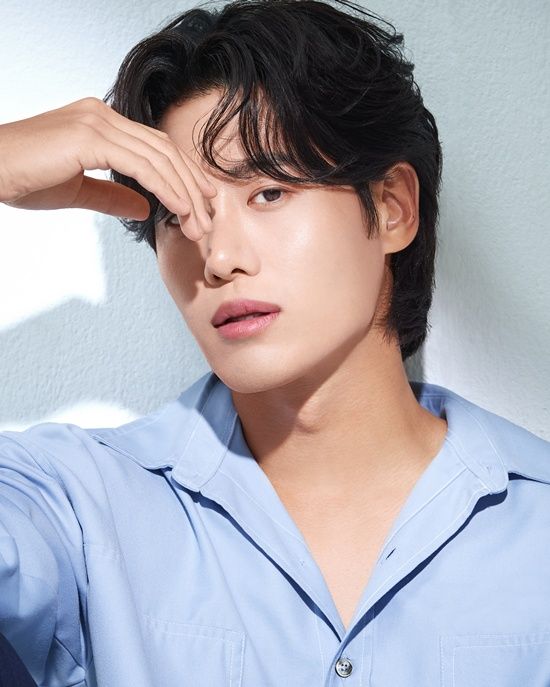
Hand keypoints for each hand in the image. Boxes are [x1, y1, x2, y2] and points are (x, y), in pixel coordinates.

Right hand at [0, 97, 215, 239]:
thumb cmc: (23, 177)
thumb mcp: (77, 190)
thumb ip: (112, 196)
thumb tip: (145, 208)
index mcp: (101, 122)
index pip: (156, 147)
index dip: (183, 175)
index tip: (201, 202)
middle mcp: (103, 114)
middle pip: (164, 151)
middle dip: (191, 187)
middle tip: (207, 220)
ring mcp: (97, 121)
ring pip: (158, 158)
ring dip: (184, 193)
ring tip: (198, 224)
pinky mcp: (89, 136)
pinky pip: (141, 165)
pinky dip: (166, 187)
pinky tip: (180, 208)